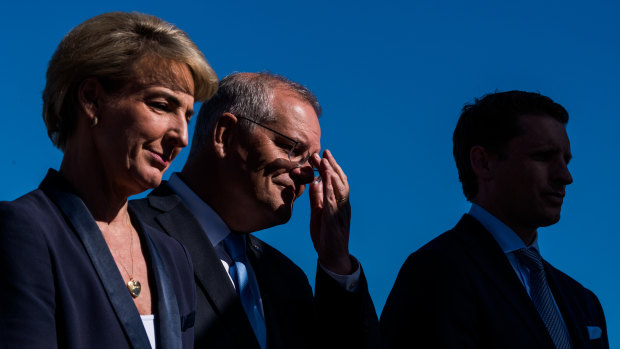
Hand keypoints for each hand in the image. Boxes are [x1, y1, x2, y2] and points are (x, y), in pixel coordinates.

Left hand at [309, 150, 352, 274]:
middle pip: (339, 182)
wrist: (332, 257)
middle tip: (323, 152)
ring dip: (331, 175)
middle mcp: (343, 206)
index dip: (329, 167)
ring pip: (339, 189)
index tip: (322, 154)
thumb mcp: (318, 213)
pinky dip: (329, 190)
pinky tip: (324, 181)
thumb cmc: (325, 236)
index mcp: (338, 203)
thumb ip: (317, 199)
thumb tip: (314, 182)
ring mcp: (340, 213)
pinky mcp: (335, 221)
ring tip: (325, 162)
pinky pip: (333, 203)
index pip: (335, 182)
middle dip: (331, 166)